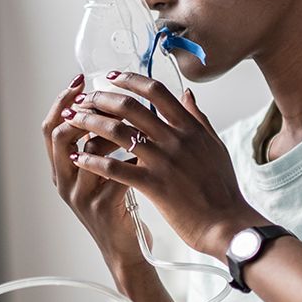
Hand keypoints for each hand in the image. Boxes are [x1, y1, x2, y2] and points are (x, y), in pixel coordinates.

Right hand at [43, 74, 147, 270]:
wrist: (127, 251)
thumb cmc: (117, 206)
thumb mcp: (102, 172)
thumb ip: (102, 142)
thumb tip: (113, 102)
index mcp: (62, 169)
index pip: (50, 128)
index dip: (62, 102)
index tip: (80, 80)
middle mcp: (64, 181)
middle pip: (58, 135)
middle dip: (80, 108)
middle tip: (101, 91)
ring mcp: (80, 196)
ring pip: (88, 150)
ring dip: (111, 130)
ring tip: (132, 120)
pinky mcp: (102, 207)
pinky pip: (116, 171)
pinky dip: (131, 156)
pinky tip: (146, 148)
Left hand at [64, 71, 264, 259]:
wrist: (228, 223)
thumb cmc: (222, 189)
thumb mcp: (215, 146)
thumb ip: (198, 118)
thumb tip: (187, 93)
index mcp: (190, 127)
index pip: (156, 91)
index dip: (130, 80)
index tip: (111, 77)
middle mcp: (175, 139)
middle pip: (131, 106)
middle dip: (102, 99)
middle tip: (85, 99)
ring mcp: (163, 161)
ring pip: (119, 132)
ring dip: (91, 123)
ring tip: (74, 121)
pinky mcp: (153, 185)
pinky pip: (115, 168)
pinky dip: (93, 160)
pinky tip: (78, 156)